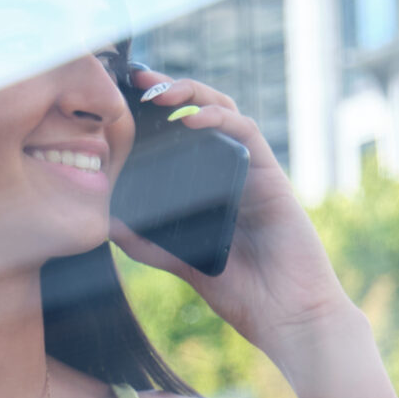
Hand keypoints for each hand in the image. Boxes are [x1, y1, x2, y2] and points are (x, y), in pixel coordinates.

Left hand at [111, 66, 357, 355]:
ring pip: (226, 111)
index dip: (158, 111)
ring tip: (159, 90)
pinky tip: (192, 118)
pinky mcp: (272, 179)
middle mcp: (236, 173)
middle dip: (171, 89)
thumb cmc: (247, 296)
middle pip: (204, 112)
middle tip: (136, 78)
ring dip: (193, 93)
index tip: (124, 98)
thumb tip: (107, 223)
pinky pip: (248, 135)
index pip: (186, 134)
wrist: (291, 319)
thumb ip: (150, 244)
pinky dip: (219, 120)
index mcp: (215, 188)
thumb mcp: (185, 263)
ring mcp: (255, 172)